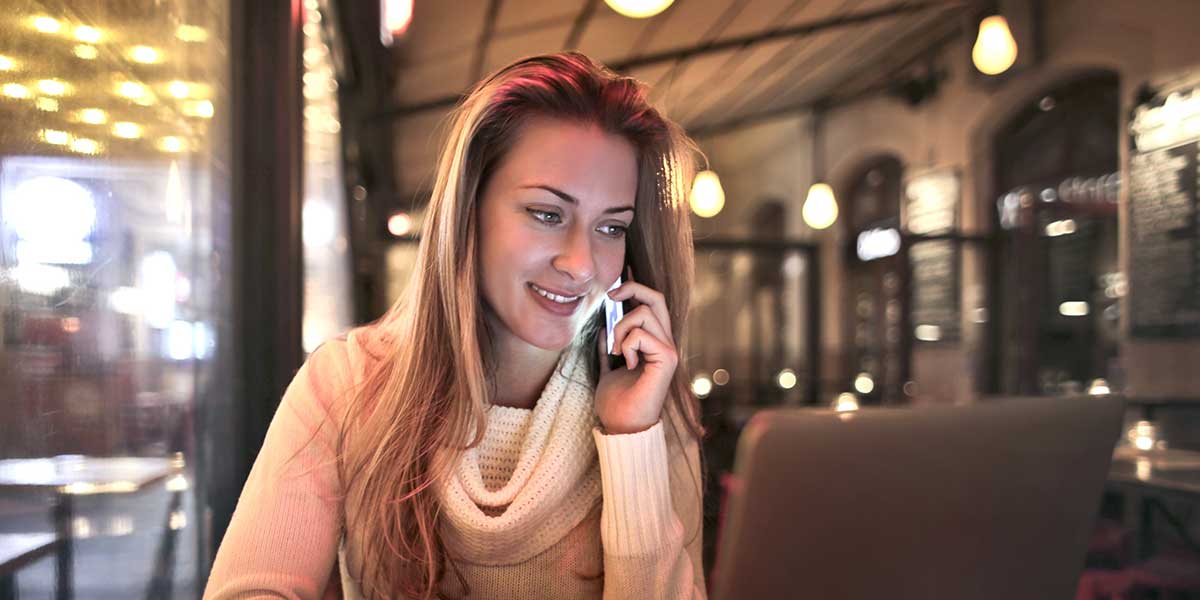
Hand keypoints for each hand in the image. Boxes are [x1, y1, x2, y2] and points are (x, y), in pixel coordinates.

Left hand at [594, 271, 677, 434]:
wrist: (621, 426)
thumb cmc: (615, 403)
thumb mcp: (606, 368)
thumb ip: (607, 349)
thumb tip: (603, 328)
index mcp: (652, 342)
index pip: (651, 303)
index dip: (636, 284)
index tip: (619, 274)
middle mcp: (664, 342)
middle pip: (655, 297)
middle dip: (631, 288)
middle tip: (610, 298)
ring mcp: (668, 350)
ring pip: (644, 313)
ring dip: (621, 329)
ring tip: (617, 350)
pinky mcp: (667, 359)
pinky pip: (642, 334)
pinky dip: (627, 344)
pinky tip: (626, 363)